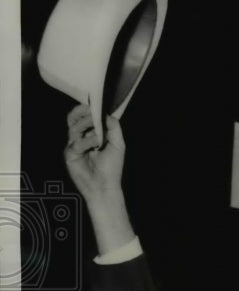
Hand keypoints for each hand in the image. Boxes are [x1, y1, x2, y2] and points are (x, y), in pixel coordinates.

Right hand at [63, 105, 134, 254]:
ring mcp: (73, 146)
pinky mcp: (69, 155)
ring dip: (86, 125)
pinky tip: (96, 144)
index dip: (86, 109)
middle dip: (81, 112)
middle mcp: (80, 138)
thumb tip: (108, 113)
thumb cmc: (112, 167)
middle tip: (90, 109)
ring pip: (74, 128)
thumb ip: (113, 128)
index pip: (83, 117)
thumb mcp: (118, 144)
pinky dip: (87, 141)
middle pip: (73, 119)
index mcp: (90, 134)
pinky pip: (76, 144)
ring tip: (97, 128)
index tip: (94, 103)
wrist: (105, 186)